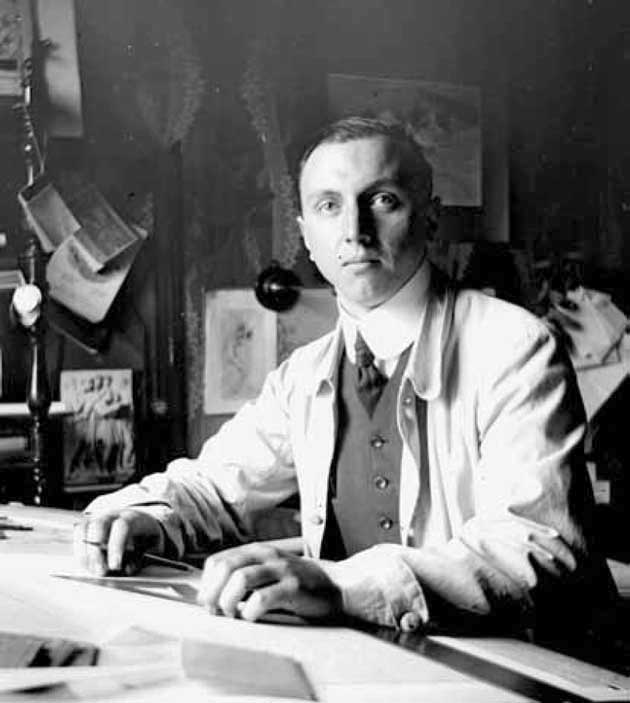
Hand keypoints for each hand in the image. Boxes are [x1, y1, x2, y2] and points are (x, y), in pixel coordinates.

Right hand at [73, 508, 164, 575]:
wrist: (143, 522)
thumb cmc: (148, 538)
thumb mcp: (153, 547)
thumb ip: (142, 558)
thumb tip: (126, 569)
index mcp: (134, 517)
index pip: (123, 526)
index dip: (117, 546)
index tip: (115, 566)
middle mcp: (115, 513)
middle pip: (99, 525)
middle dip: (96, 551)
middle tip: (100, 573)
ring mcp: (100, 516)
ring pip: (85, 527)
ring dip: (84, 551)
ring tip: (91, 571)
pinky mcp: (89, 523)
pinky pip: (78, 532)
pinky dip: (79, 549)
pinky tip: (85, 564)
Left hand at [197, 543, 341, 621]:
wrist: (337, 585)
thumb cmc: (298, 583)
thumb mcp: (269, 571)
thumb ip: (246, 575)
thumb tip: (213, 596)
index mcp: (257, 551)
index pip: (217, 561)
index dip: (207, 584)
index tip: (208, 602)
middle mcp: (267, 556)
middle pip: (226, 567)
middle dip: (213, 593)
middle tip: (216, 612)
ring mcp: (280, 570)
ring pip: (241, 579)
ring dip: (229, 601)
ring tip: (232, 616)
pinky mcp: (293, 587)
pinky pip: (263, 598)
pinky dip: (250, 611)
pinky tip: (252, 618)